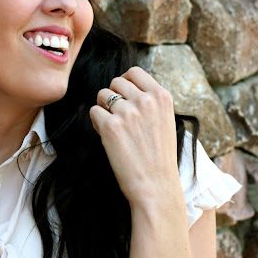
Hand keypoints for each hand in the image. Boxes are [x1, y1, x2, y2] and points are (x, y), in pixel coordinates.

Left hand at [88, 66, 180, 209]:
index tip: (123, 94)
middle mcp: (145, 100)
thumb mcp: (164, 120)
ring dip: (103, 109)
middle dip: (112, 96)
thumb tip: (125, 85)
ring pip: (101, 95)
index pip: (134, 72)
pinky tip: (107, 136)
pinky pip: (93, 112)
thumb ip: (149, 101)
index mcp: (162, 96)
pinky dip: (97, 123)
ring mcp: (127, 112)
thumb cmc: (159, 156)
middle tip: (118, 116)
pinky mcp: (110, 127)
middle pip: (115, 81)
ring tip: (114, 128)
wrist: (156, 186)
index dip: (125, 82)